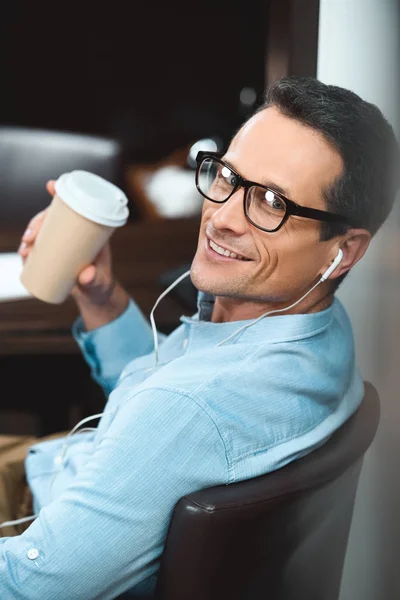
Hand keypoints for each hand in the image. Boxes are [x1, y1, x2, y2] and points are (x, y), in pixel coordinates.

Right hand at [19, 181, 128, 328]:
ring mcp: (64, 243)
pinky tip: (24, 252)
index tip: (51, 186)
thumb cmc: (101, 284)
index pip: (76, 208)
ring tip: (25, 249)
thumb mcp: (100, 281)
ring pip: (43, 231)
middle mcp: (75, 233)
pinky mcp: (55, 254)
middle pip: (53, 218)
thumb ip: (95, 279)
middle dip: (37, 222)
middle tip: (29, 238)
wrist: (96, 295)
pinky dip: (29, 248)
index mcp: (90, 231)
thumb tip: (86, 275)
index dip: (62, 195)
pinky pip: (39, 246)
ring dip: (30, 235)